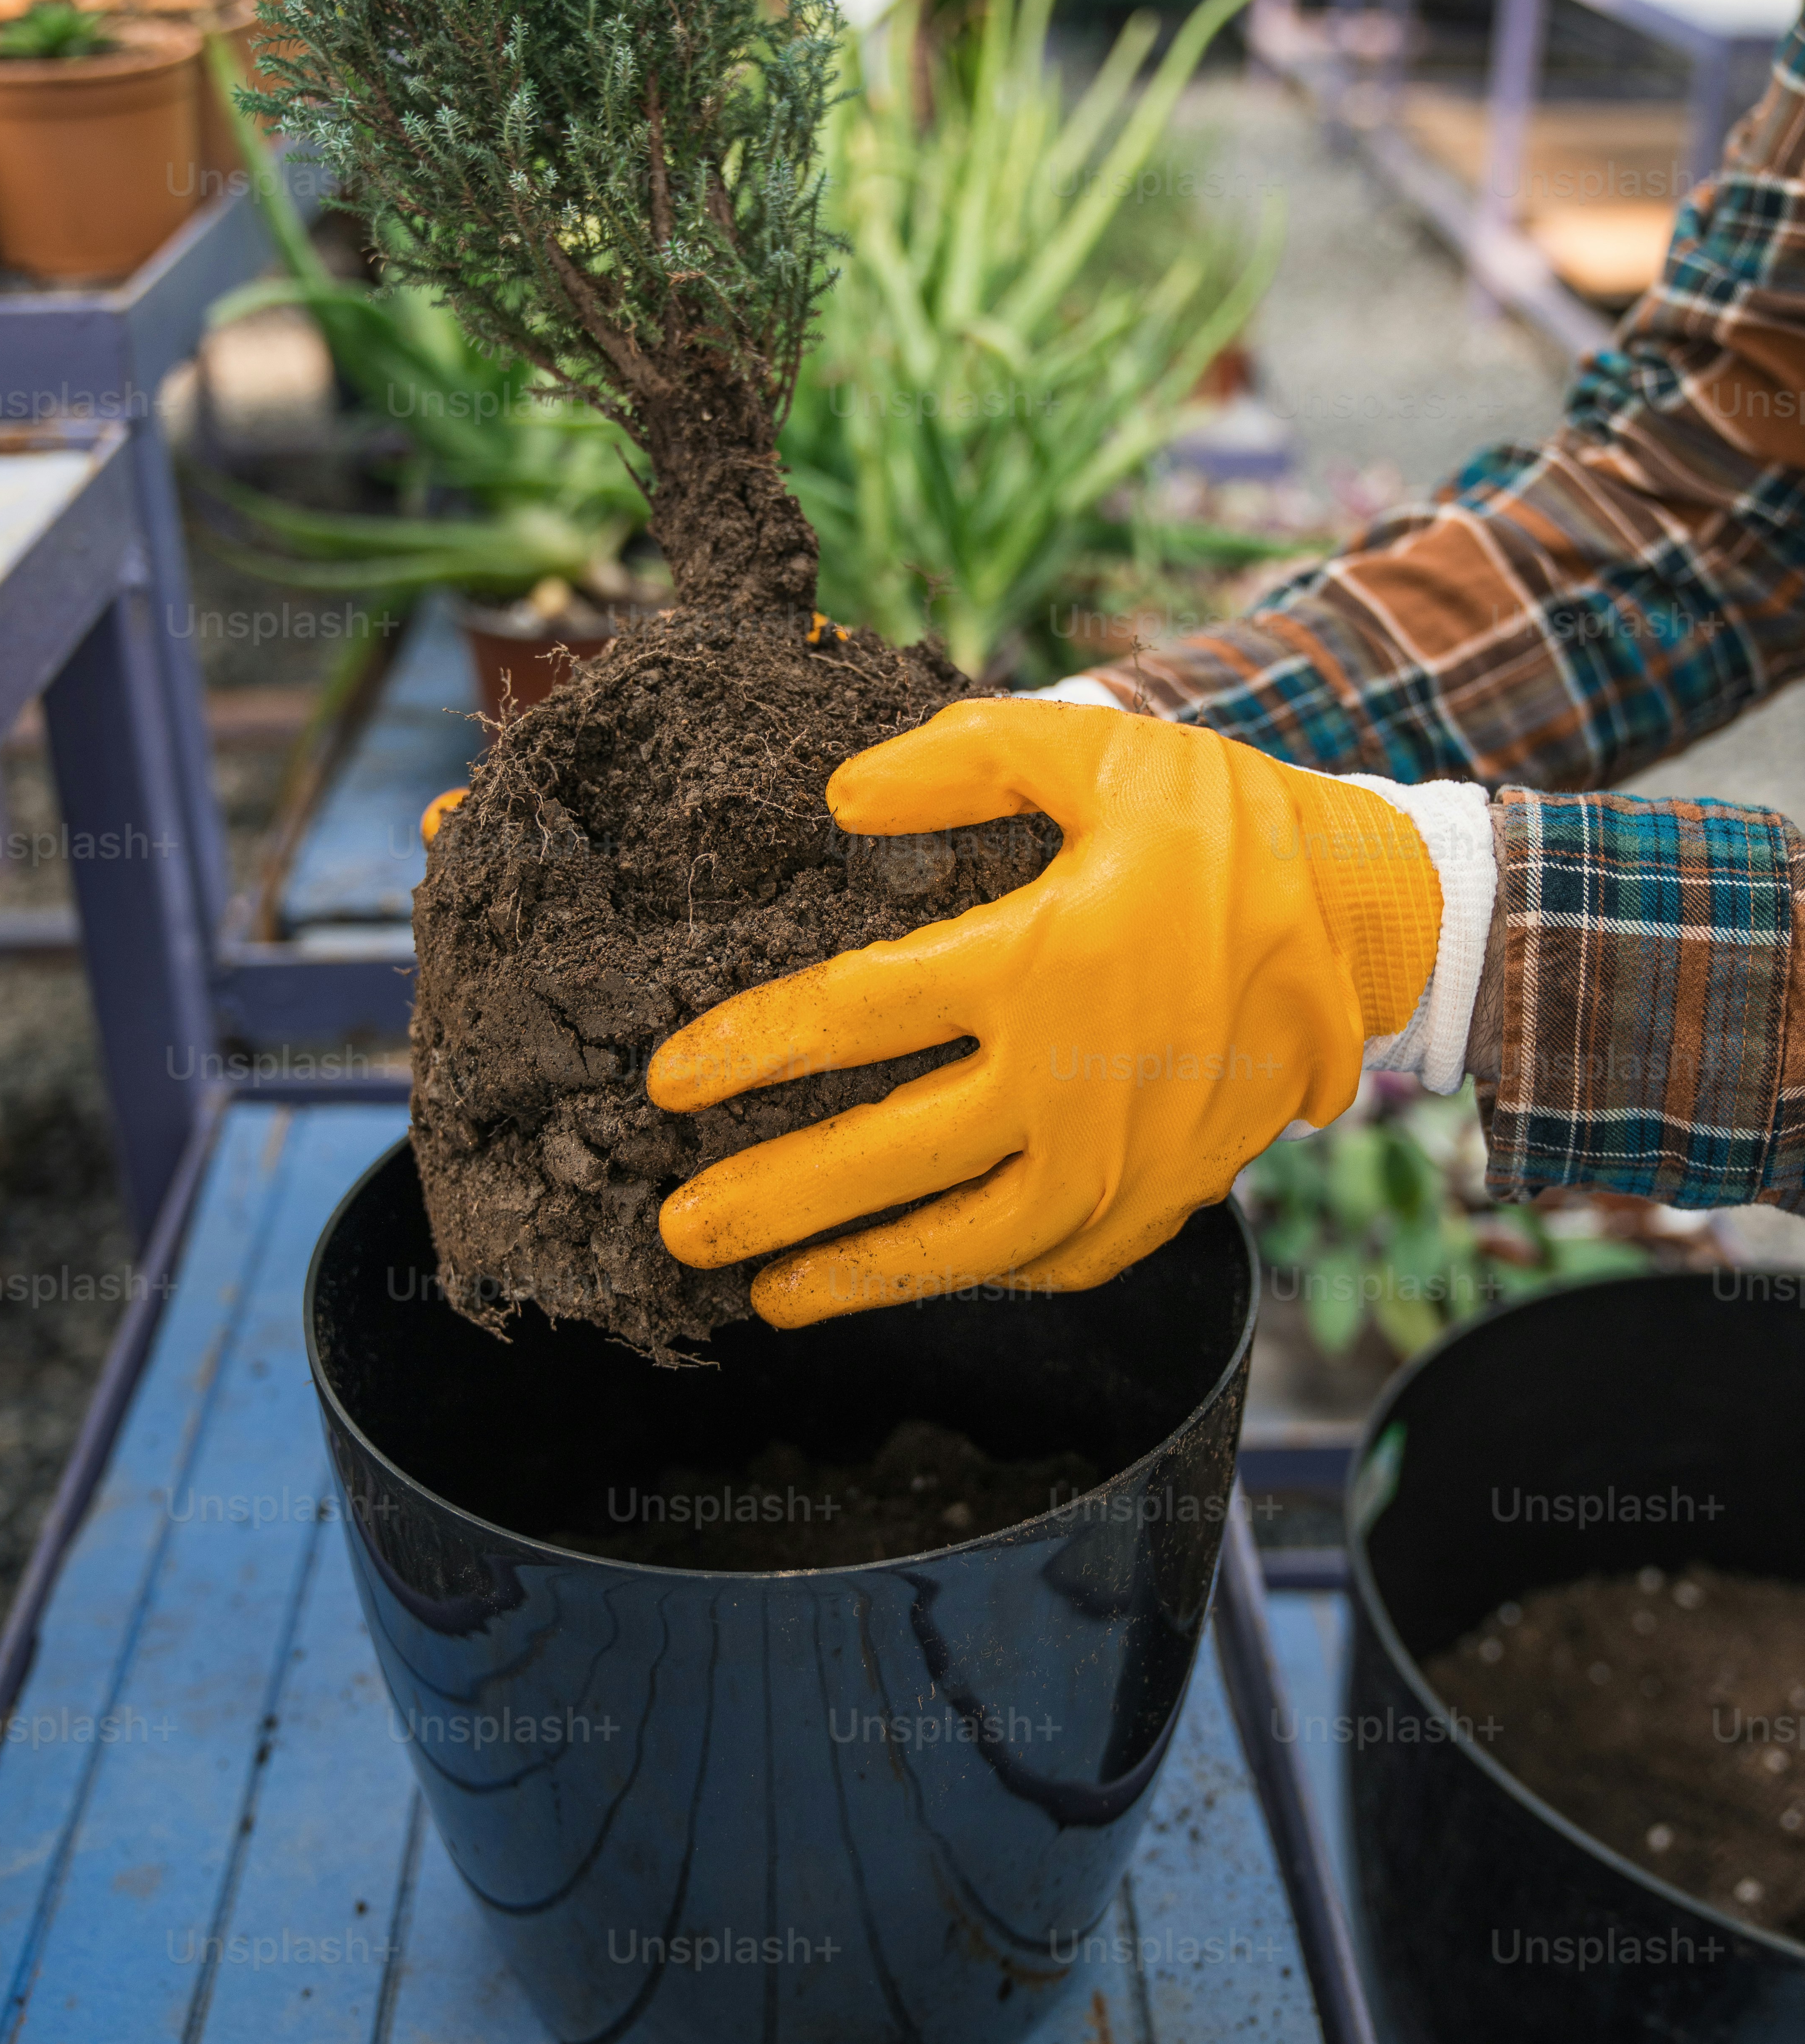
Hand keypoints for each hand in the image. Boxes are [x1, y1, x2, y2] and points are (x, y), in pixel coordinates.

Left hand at [646, 700, 1441, 1325]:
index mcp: (1040, 959)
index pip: (853, 1014)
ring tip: (771, 1297)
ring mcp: (1123, 1154)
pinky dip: (979, 1278)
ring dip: (860, 1275)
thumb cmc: (1231, 823)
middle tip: (678, 1231)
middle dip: (771, 1201)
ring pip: (967, 1242)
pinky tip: (917, 1281)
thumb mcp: (1101, 747)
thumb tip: (843, 798)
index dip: (748, 1050)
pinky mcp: (1168, 1197)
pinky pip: (1056, 1261)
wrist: (1376, 918)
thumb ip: (966, 758)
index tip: (667, 1082)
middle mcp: (1070, 1076)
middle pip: (885, 1157)